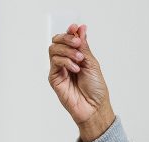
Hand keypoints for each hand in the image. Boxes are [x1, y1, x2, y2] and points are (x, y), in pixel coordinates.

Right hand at [47, 24, 114, 141]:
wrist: (94, 107)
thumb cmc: (95, 88)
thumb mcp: (91, 63)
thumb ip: (83, 46)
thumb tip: (81, 29)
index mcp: (75, 56)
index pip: (67, 39)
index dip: (70, 31)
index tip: (75, 28)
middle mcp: (65, 61)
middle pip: (56, 41)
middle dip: (66, 38)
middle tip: (77, 44)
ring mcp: (59, 70)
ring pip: (53, 49)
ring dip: (67, 51)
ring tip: (79, 59)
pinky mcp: (54, 78)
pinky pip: (54, 62)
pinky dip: (65, 62)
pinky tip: (75, 69)